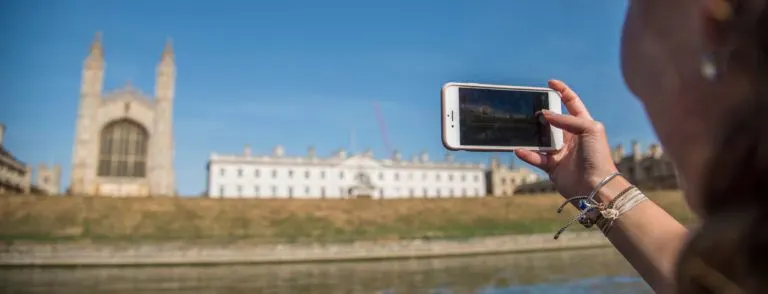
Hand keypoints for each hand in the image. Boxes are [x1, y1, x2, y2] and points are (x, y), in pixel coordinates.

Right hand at [515, 80, 619, 200]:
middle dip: (542, 113)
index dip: (563, 92)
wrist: (596, 186)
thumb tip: (545, 115)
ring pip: (541, 139)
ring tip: (522, 127)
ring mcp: (561, 152)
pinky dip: (527, 154)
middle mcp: (571, 137)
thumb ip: (567, 119)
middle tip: (530, 108)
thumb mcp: (589, 129)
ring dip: (532, 134)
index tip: (550, 83)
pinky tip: (519, 149)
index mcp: (583, 125)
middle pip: (553, 120)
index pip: (572, 103)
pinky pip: (536, 158)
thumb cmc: (598, 156)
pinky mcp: (552, 167)